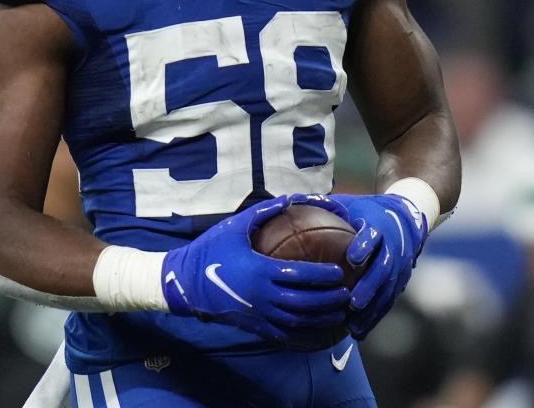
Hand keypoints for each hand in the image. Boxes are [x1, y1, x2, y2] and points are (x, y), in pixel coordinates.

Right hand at [160, 193, 351, 345]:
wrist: (185, 282)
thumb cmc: (210, 251)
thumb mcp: (234, 226)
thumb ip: (263, 213)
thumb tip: (289, 198)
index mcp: (260, 270)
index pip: (301, 275)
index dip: (324, 276)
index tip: (339, 272)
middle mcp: (263, 295)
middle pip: (305, 302)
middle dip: (330, 300)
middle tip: (347, 294)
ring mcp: (259, 313)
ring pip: (298, 321)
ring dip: (322, 319)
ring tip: (339, 314)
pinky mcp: (254, 326)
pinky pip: (284, 335)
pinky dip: (304, 335)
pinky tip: (318, 332)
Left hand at [327, 193, 427, 338]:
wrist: (406, 216)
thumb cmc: (366, 209)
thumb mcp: (350, 203)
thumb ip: (325, 206)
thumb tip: (288, 201)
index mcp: (378, 226)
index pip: (374, 235)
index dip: (365, 245)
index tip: (353, 257)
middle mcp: (392, 248)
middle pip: (384, 269)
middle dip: (370, 287)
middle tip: (353, 303)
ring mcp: (399, 266)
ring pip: (388, 291)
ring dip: (373, 310)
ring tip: (355, 327)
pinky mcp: (401, 280)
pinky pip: (388, 301)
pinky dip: (375, 316)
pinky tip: (360, 330)